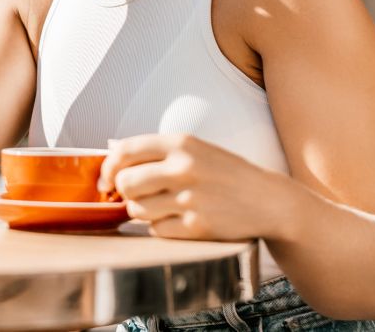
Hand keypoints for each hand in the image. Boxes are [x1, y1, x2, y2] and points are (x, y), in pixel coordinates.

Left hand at [98, 133, 293, 241]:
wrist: (268, 200)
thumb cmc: (226, 174)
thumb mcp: (195, 149)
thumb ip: (157, 152)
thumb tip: (112, 156)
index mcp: (182, 143)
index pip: (125, 150)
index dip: (108, 166)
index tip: (107, 178)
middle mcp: (184, 168)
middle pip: (126, 183)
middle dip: (125, 192)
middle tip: (137, 195)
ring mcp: (191, 198)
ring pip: (137, 210)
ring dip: (142, 212)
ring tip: (162, 207)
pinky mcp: (197, 227)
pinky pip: (156, 231)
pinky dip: (161, 228)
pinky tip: (178, 220)